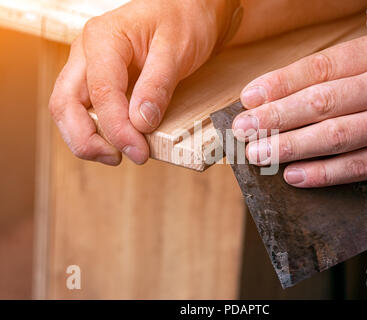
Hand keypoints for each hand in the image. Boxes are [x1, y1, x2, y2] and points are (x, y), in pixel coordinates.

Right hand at [49, 0, 230, 164]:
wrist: (187, 11)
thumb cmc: (182, 21)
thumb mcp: (177, 50)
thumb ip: (157, 85)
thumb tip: (140, 123)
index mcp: (103, 38)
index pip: (101, 92)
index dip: (117, 128)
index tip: (138, 151)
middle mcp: (87, 52)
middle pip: (65, 103)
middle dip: (86, 139)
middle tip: (119, 158)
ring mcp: (89, 66)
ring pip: (69, 109)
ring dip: (86, 138)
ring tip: (118, 155)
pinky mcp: (98, 79)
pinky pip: (85, 109)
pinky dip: (95, 130)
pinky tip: (116, 142)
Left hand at [233, 30, 366, 186]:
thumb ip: (340, 70)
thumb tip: (283, 92)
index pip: (318, 69)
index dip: (278, 85)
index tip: (248, 98)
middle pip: (322, 103)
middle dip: (275, 118)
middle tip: (244, 129)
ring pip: (336, 137)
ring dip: (290, 148)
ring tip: (259, 153)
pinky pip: (359, 168)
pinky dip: (322, 174)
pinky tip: (293, 175)